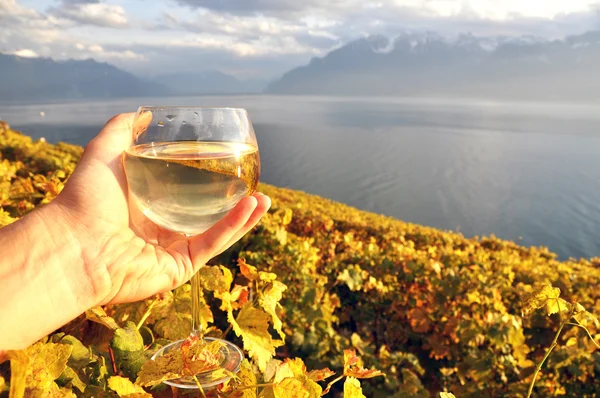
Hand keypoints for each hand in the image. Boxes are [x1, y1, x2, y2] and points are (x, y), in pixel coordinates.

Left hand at [55, 113, 270, 304]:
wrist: (72, 242)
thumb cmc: (84, 200)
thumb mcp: (104, 153)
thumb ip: (122, 130)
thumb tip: (143, 113)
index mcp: (147, 209)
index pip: (187, 197)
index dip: (212, 185)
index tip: (231, 168)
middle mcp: (161, 233)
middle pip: (208, 218)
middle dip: (236, 206)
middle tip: (256, 188)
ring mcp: (171, 252)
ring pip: (216, 234)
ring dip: (243, 218)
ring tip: (265, 200)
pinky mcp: (179, 268)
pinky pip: (211, 245)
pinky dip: (232, 227)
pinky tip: (250, 208)